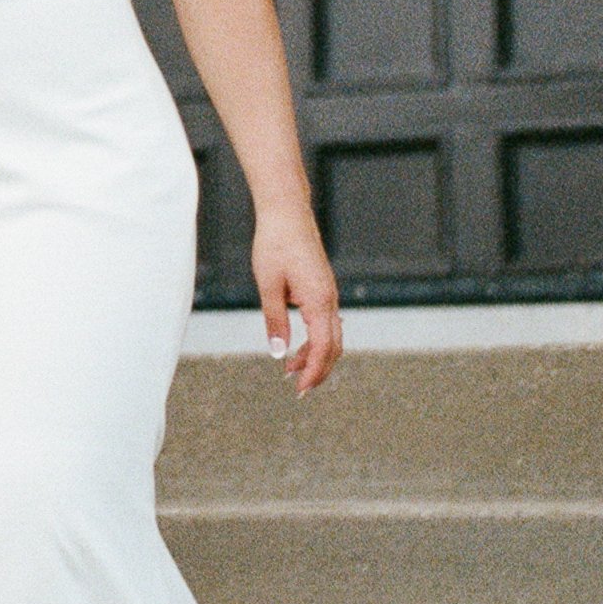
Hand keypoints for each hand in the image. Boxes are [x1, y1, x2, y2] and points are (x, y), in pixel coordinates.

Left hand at [252, 203, 341, 394]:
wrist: (287, 213)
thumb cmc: (275, 244)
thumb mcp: (268, 284)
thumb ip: (275, 320)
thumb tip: (278, 353)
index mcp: (318, 300)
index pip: (323, 347)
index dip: (313, 371)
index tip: (301, 389)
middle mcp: (329, 299)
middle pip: (334, 346)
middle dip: (318, 370)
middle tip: (298, 389)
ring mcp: (328, 293)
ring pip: (331, 335)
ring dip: (314, 356)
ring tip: (290, 369)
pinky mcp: (322, 288)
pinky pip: (325, 322)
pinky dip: (314, 339)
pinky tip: (296, 345)